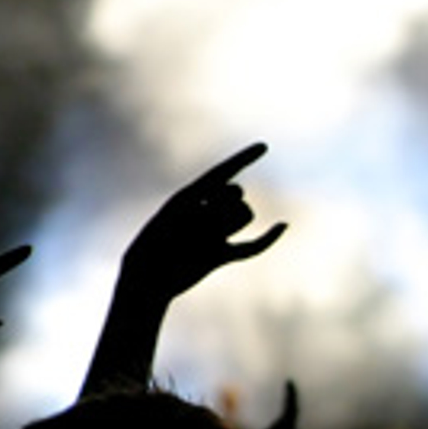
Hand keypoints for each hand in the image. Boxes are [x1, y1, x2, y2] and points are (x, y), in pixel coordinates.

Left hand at [120, 143, 285, 301]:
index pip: (223, 171)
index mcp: (189, 196)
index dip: (244, 158)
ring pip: (245, 216)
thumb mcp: (181, 223)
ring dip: (234, 222)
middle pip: (237, 194)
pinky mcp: (221, 255)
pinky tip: (282, 225)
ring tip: (204, 239)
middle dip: (227, 204)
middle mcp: (205, 211)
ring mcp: (215, 233)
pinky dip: (268, 238)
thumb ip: (214, 215)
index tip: (265, 146)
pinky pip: (251, 246)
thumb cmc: (153, 250)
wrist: (145, 283)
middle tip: (198, 224)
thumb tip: (241, 214)